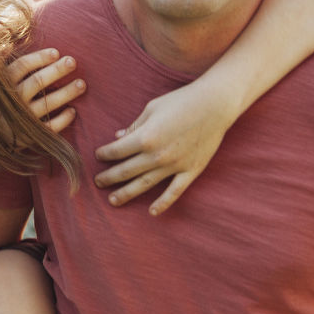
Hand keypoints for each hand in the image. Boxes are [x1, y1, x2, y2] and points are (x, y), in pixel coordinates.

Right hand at [4, 48, 83, 132]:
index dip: (39, 58)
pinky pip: (49, 127)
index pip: (21, 66)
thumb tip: (8, 43)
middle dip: (56, 71)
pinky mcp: (27, 136)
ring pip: (46, 104)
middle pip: (37, 82)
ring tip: (82, 84)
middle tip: (72, 62)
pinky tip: (72, 111)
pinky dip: (62, 120)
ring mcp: (20, 119)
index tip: (56, 52)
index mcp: (2, 84)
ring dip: (66, 93)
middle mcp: (11, 100)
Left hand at [93, 80, 238, 214]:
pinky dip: (163, 203)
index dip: (104, 154)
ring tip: (112, 200)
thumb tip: (118, 137)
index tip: (98, 156)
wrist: (215, 105)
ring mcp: (174, 166)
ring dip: (126, 193)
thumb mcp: (152, 108)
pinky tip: (152, 212)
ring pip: (144, 184)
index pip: (116, 151)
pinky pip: (174, 192)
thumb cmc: (181, 101)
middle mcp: (156, 155)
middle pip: (125, 171)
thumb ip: (134, 126)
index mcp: (145, 137)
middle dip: (108, 177)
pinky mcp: (190, 171)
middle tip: (97, 182)